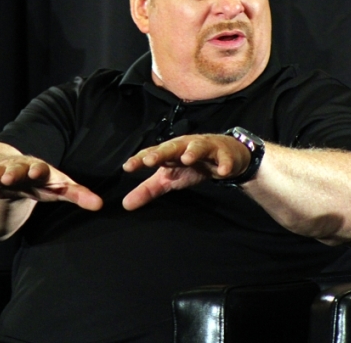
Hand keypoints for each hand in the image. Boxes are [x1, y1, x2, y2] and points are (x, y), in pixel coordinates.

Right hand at [0, 154, 102, 210]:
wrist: (11, 172)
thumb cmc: (40, 182)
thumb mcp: (58, 188)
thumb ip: (78, 195)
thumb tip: (101, 205)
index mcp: (38, 169)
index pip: (40, 168)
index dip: (39, 170)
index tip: (37, 172)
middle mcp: (18, 168)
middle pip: (15, 169)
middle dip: (12, 172)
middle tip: (9, 177)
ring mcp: (0, 172)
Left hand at [121, 134, 249, 209]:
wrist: (224, 156)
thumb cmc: (191, 166)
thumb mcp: (169, 179)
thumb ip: (148, 190)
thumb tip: (125, 205)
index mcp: (169, 152)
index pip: (152, 154)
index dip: (140, 160)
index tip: (127, 167)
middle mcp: (185, 146)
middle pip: (172, 147)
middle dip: (162, 152)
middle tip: (150, 160)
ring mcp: (206, 148)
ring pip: (198, 147)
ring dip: (193, 151)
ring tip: (187, 158)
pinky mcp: (224, 155)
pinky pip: (225, 159)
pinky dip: (224, 164)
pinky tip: (223, 171)